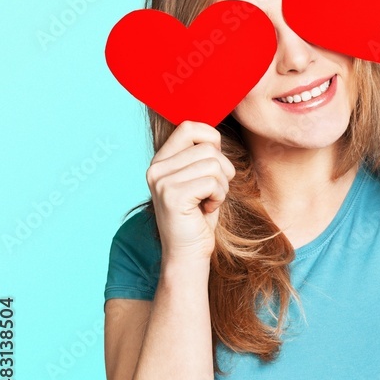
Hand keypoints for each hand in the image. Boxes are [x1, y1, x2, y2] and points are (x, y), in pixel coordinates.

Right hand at [145, 121, 235, 262]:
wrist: (188, 253)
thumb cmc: (199, 216)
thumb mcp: (200, 179)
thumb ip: (202, 155)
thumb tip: (215, 132)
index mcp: (161, 160)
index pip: (189, 126)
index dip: (212, 140)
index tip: (214, 166)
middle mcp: (156, 167)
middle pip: (208, 147)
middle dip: (223, 170)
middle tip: (212, 192)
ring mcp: (162, 181)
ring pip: (213, 164)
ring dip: (222, 186)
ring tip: (208, 201)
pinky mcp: (172, 195)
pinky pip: (213, 182)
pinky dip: (219, 196)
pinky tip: (207, 209)